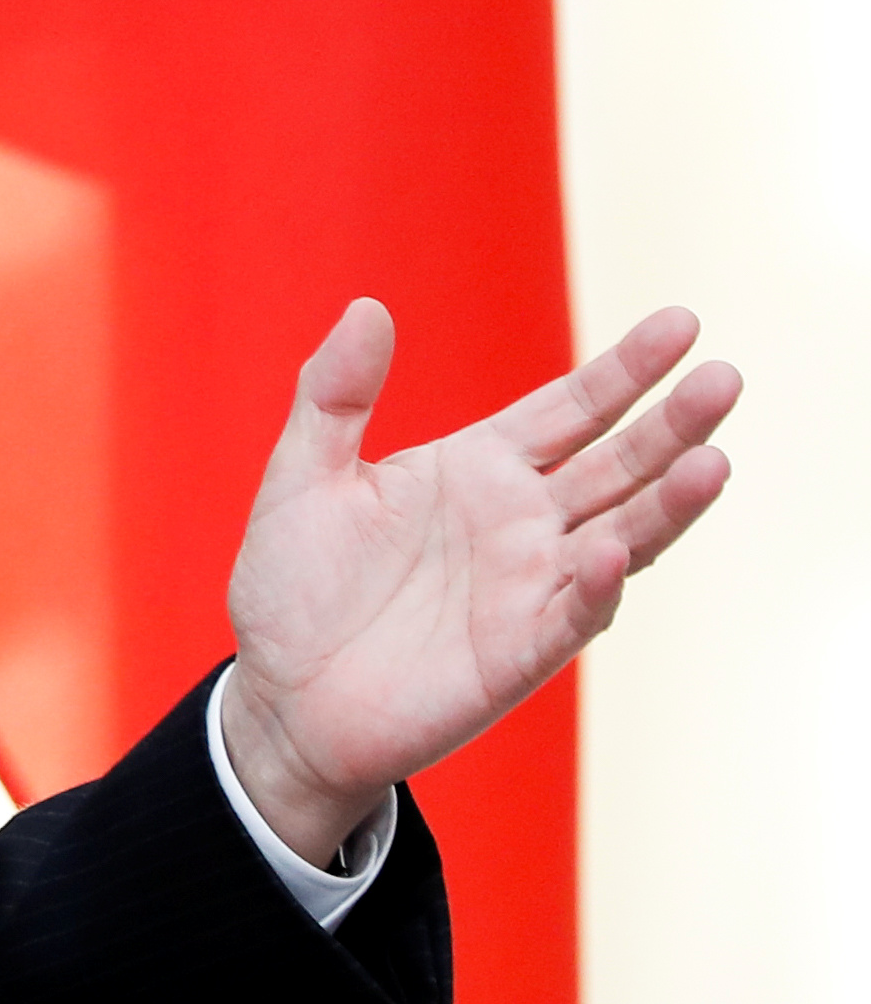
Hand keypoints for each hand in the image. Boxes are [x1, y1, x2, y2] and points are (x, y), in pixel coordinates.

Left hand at [219, 300, 738, 865]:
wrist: (280, 697)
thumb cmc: (294, 585)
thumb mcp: (303, 475)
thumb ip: (335, 394)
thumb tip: (367, 305)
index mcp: (479, 468)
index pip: (572, 408)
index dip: (625, 370)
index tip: (682, 323)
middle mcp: (521, 522)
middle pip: (617, 463)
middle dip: (672, 424)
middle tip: (723, 378)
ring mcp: (528, 587)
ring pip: (620, 535)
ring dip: (667, 503)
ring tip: (713, 459)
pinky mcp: (517, 653)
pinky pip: (571, 614)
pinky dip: (593, 585)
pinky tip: (607, 552)